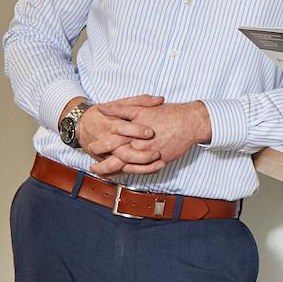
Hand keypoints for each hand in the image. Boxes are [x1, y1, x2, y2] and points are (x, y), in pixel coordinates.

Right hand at [74, 94, 164, 170]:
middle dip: (139, 155)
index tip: (151, 132)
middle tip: (157, 153)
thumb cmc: (106, 114)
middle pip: (121, 151)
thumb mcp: (122, 103)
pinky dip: (135, 172)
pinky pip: (120, 171)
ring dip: (140, 167)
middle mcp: (106, 141)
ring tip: (159, 164)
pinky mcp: (107, 162)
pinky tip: (153, 170)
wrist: (82, 125)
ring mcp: (105, 154)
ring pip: (121, 165)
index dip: (135, 131)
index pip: (121, 128)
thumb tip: (160, 99)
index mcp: (110, 124)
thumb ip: (141, 101)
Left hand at [90, 101, 210, 176]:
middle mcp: (140, 144)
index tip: (91, 147)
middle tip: (93, 167)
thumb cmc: (168, 113)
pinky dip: (133, 172)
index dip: (100, 145)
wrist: (191, 121)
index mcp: (134, 131)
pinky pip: (143, 170)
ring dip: (115, 170)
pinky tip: (126, 172)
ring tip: (104, 173)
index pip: (112, 140)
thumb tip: (101, 108)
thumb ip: (120, 109)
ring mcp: (150, 154)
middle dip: (104, 163)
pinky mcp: (160, 160)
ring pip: (128, 166)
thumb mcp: (142, 108)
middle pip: (117, 157)